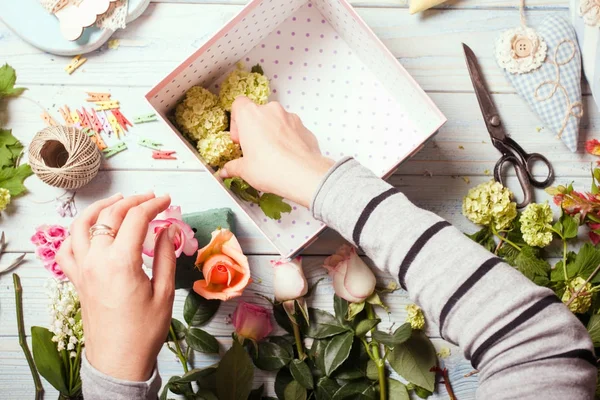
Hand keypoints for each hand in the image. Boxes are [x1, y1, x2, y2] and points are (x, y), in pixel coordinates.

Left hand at [56, 193, 177, 381]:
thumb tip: (167, 230)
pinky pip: (67, 248)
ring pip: (81, 225)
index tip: (167, 200)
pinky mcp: (76, 279)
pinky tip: (90, 230)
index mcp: (121, 262)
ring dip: (100, 208)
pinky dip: (76, 232)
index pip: (136, 219)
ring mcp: (82, 269)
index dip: (154, 204)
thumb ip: (164, 256)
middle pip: (110, 215)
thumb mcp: (163, 292)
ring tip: (118, 201)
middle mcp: (96, 260)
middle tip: (151, 198)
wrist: (118, 360)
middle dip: (133, 201)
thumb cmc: (144, 331)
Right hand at [219, 97, 333, 207]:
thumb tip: (228, 170)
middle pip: (258, 113)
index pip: (238, 104)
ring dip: (272, 133)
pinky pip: (291, 129)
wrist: (303, 175)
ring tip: (271, 155)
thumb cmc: (272, 168)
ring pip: (276, 121)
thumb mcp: (245, 170)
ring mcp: (290, 117)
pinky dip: (287, 139)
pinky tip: (286, 157)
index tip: (239, 138)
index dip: (236, 122)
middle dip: (255, 129)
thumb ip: (233, 167)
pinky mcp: (304, 127)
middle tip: (253, 149)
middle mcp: (271, 111)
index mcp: (251, 115)